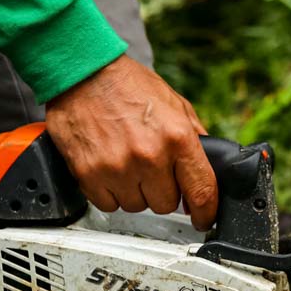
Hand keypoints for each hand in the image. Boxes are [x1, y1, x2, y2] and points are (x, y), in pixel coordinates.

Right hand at [44, 55, 217, 229]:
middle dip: (162, 190)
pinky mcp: (90, 174)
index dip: (205, 212)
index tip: (203, 218)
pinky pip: (109, 205)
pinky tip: (109, 168)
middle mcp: (149, 156)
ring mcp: (118, 168)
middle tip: (151, 168)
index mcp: (177, 137)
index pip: (201, 192)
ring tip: (127, 162)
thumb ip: (195, 139)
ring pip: (137, 206)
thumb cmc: (127, 85)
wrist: (84, 71)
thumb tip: (207, 172)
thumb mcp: (175, 104)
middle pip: (166, 204)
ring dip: (135, 191)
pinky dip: (110, 192)